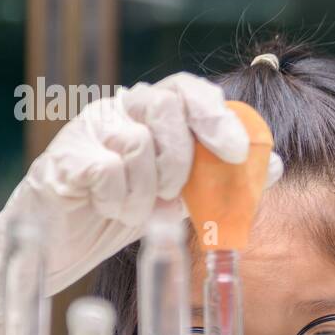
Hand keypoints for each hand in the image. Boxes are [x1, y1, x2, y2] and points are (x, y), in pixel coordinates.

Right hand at [0, 72, 282, 334]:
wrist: (63, 246)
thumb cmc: (124, 212)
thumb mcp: (184, 197)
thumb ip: (222, 180)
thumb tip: (273, 165)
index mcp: (150, 113)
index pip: (187, 89)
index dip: (216, 116)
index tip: (236, 153)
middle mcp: (118, 111)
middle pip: (163, 105)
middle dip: (181, 157)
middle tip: (174, 192)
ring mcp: (86, 132)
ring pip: (135, 144)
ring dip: (147, 190)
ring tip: (138, 210)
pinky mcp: (61, 161)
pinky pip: (106, 171)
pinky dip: (119, 200)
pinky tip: (112, 210)